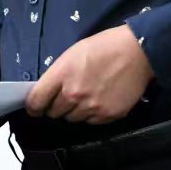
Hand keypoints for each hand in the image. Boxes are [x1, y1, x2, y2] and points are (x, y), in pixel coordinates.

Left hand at [25, 25, 152, 123]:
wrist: (137, 52)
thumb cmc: (103, 47)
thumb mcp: (71, 55)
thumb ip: (57, 75)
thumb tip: (47, 91)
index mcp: (61, 75)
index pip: (36, 101)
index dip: (33, 107)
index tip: (35, 108)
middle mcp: (74, 94)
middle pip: (54, 112)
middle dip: (56, 106)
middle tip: (65, 98)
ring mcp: (92, 107)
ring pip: (72, 119)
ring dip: (74, 111)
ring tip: (85, 97)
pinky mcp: (108, 115)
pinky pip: (91, 122)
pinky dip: (92, 115)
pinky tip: (99, 100)